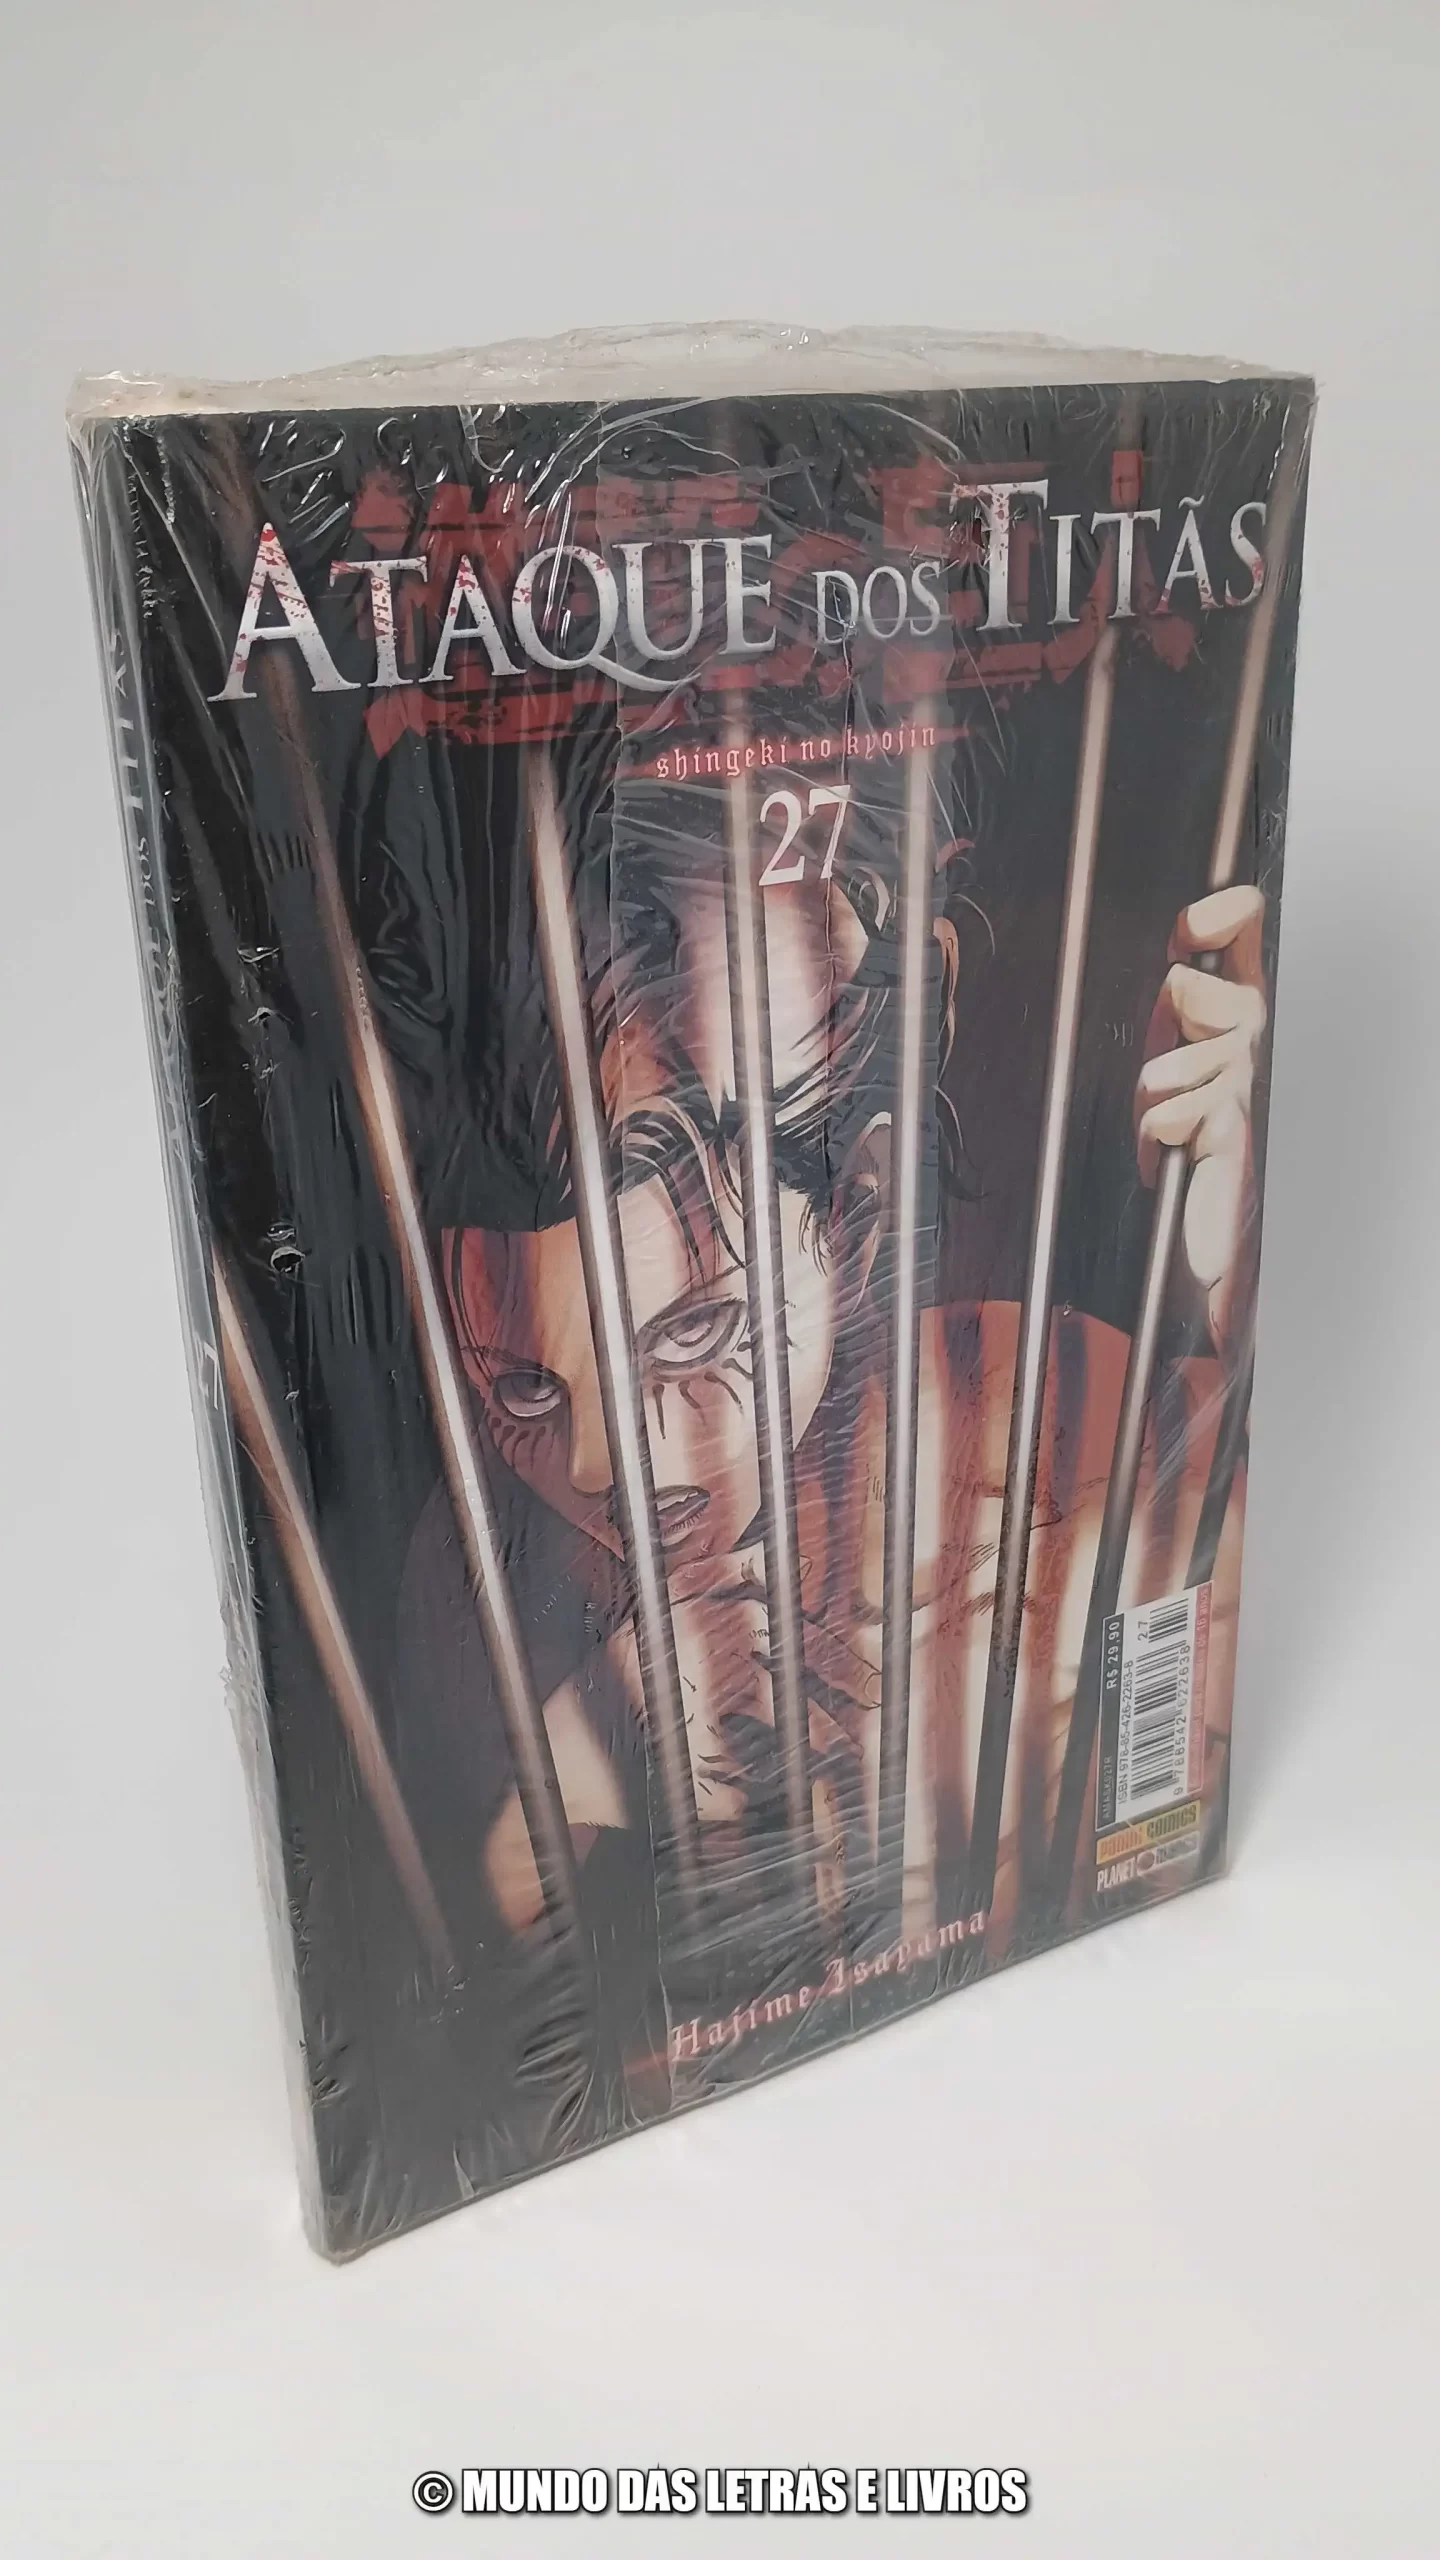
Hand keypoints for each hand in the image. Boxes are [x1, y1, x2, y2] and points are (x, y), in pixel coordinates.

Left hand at [1134, 886, 1266, 1352]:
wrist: (1213, 1223)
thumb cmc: (1197, 1136)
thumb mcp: (1181, 1050)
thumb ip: (1182, 1004)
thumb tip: (1185, 947)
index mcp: (1251, 1005)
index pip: (1248, 919)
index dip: (1213, 916)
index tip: (1189, 936)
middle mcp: (1260, 1036)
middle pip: (1184, 990)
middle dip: (1160, 1035)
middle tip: (1175, 1072)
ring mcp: (1250, 1082)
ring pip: (1165, 1059)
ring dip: (1151, 1097)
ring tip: (1173, 1120)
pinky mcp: (1234, 1129)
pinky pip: (1166, 1112)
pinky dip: (1152, 1135)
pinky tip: (1176, 1151)